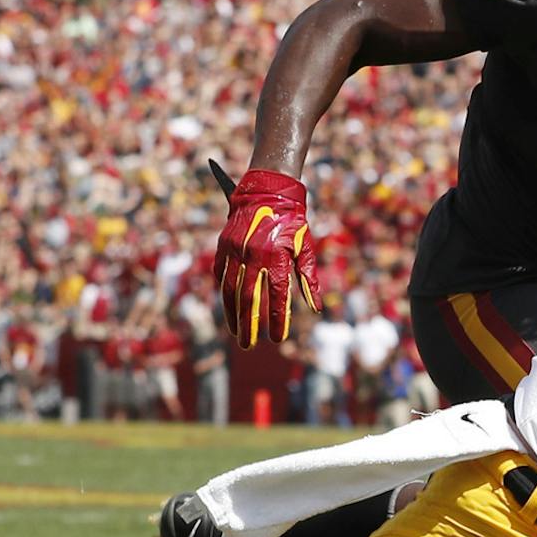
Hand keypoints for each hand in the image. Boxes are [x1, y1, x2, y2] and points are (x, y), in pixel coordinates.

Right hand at [212, 164, 319, 347]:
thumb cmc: (291, 221)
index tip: (278, 339)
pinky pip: (220, 274)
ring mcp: (235, 250)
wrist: (267, 190)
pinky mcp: (223, 245)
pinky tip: (228, 307)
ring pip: (230, 289)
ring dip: (232, 314)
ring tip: (236, 333)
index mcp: (277, 256)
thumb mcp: (304, 247)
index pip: (277, 296)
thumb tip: (315, 308)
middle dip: (249, 325)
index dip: (278, 319)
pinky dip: (224, 293)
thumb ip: (308, 278)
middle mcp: (254, 255)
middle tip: (249, 345)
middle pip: (249, 299)